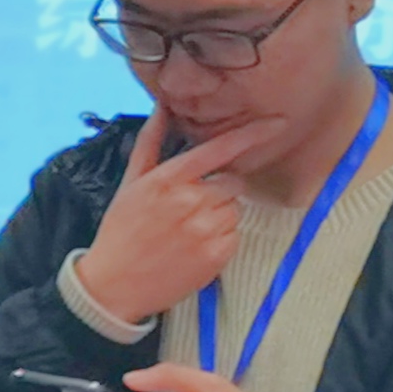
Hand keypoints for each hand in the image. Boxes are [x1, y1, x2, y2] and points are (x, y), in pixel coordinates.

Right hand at [72, 109, 281, 323]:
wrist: (114, 284)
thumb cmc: (122, 229)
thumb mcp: (132, 182)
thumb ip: (151, 141)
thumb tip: (163, 106)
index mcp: (169, 178)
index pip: (221, 149)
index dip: (253, 134)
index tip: (278, 123)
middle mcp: (190, 201)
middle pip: (233, 183)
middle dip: (220, 190)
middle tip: (191, 207)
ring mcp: (205, 230)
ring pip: (235, 210)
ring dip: (220, 216)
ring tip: (188, 230)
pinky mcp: (216, 255)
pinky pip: (235, 235)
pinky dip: (221, 239)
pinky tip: (194, 247)